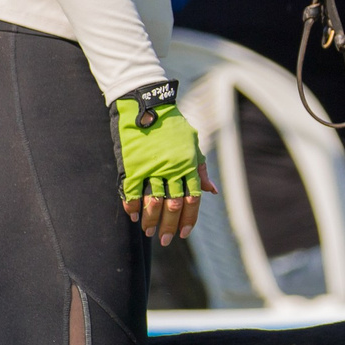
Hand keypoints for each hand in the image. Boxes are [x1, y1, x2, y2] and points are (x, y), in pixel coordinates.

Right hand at [116, 87, 204, 245]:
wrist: (147, 103)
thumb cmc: (172, 124)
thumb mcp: (192, 143)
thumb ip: (200, 168)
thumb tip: (212, 191)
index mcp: (188, 164)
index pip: (192, 199)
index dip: (188, 219)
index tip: (183, 234)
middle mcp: (172, 168)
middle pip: (173, 205)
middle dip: (168, 226)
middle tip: (164, 240)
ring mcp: (152, 167)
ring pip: (153, 201)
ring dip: (151, 220)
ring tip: (148, 232)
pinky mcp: (133, 164)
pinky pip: (133, 191)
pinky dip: (133, 205)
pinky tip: (133, 216)